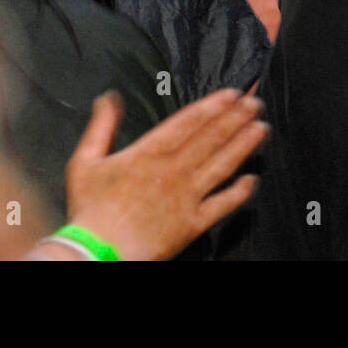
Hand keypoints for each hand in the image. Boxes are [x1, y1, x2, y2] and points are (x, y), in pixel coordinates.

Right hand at [65, 89, 268, 260]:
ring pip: (223, 165)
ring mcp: (186, 196)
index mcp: (148, 152)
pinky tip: (254, 179)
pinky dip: (240, 192)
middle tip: (257, 104)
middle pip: (211, 138)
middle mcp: (173, 170)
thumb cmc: (89, 210)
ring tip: (262, 129)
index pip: (188, 122)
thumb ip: (100, 127)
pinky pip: (223, 204)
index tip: (232, 94)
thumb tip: (109, 97)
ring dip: (245, 145)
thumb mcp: (84, 161)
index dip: (213, 106)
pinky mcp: (193, 223)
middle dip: (237, 118)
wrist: (96, 254)